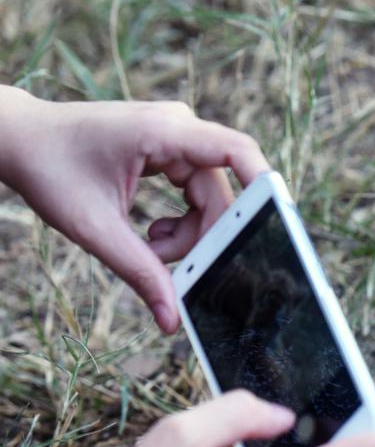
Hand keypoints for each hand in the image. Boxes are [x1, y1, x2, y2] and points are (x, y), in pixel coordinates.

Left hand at [0, 86, 269, 332]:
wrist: (20, 140)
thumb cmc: (49, 171)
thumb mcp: (94, 228)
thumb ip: (140, 272)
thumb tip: (172, 319)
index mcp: (162, 132)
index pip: (235, 151)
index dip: (264, 185)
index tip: (277, 222)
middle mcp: (179, 127)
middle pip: (222, 193)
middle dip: (205, 236)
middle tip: (174, 267)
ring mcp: (178, 136)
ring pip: (211, 198)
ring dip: (188, 233)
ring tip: (149, 247)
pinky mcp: (173, 149)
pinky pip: (197, 192)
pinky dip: (181, 221)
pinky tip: (151, 232)